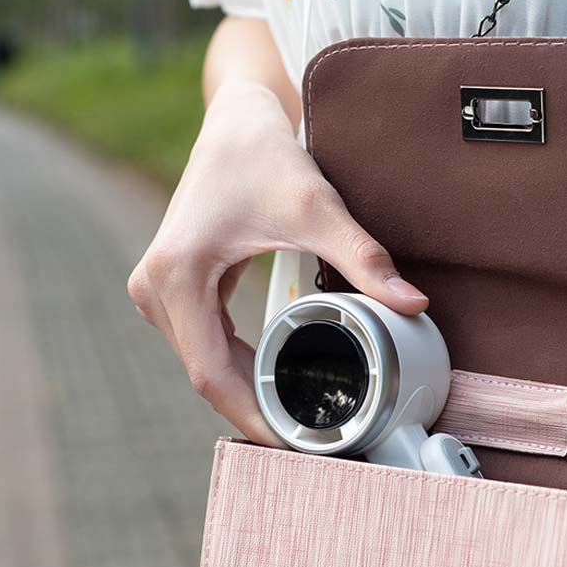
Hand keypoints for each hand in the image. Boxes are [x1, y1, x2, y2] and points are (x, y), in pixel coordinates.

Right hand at [127, 80, 427, 445]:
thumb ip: (364, 258)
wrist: (236, 121)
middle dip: (258, 412)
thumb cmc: (265, 156)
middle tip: (311, 440)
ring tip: (299, 420)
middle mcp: (155, 291)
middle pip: (209, 377)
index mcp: (176, 278)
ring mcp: (160, 292)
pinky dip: (243, 368)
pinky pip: (208, 346)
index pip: (214, 376)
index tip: (296, 445)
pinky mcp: (176, 289)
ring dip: (250, 394)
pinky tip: (277, 382)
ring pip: (207, 365)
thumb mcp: (315, 208)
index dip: (255, 418)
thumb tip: (411, 303)